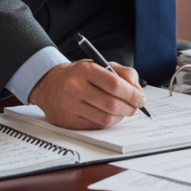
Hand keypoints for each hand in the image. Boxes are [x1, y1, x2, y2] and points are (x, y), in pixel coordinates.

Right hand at [29, 60, 146, 128]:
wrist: (49, 84)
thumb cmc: (80, 74)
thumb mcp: (100, 64)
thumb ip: (123, 73)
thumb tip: (138, 91)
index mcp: (85, 70)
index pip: (114, 84)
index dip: (132, 94)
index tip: (141, 98)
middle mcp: (74, 88)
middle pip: (111, 104)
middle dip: (130, 107)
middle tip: (136, 107)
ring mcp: (69, 106)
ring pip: (105, 118)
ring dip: (120, 117)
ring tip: (123, 111)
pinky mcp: (67, 121)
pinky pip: (96, 126)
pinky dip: (108, 122)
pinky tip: (109, 115)